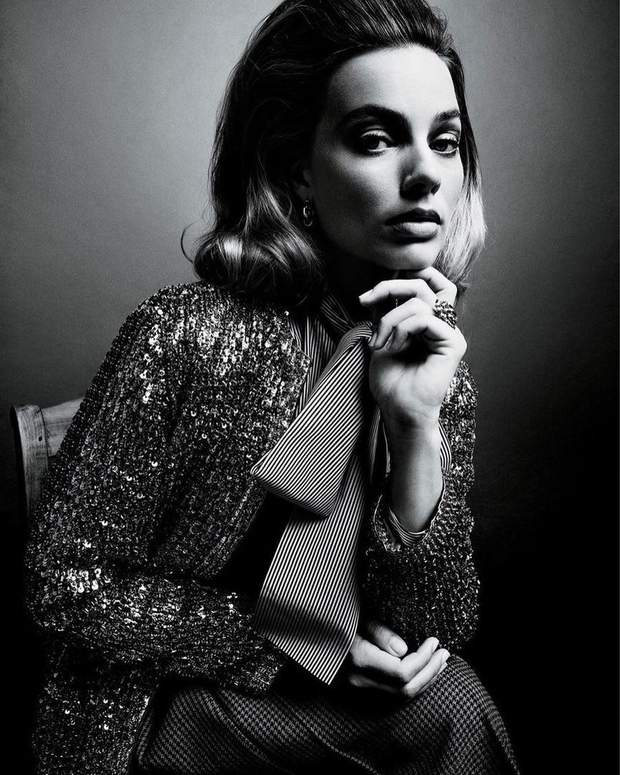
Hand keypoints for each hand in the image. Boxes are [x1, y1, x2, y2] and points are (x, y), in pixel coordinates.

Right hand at [344, 619, 449, 698]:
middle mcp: (358, 680)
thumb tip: (404, 649)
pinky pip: (393, 694)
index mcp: (357, 659)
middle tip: (445, 652)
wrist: (311, 629)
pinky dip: (413, 684)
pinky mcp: (361, 689)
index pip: (401, 672)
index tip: (435, 641)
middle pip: (405, 689)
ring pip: (401, 697)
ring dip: (425, 680)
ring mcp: (358, 688)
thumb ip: (379, 632)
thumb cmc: (337, 615)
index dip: (423, 659)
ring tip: (440, 662)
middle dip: (430, 672)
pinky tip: (423, 671)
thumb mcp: (356, 614)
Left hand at [358, 267, 465, 430]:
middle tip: (365, 301)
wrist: (398, 411)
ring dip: (390, 319)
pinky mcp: (453, 344)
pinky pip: (426, 319)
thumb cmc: (390, 382)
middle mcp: (443, 325)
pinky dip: (402, 329)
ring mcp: (450, 333)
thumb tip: (382, 287)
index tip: (368, 296)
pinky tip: (394, 348)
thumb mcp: (382, 337)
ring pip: (421, 301)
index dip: (399, 279)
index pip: (425, 283)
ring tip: (378, 343)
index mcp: (430, 321)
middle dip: (390, 287)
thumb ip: (387, 312)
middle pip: (424, 284)